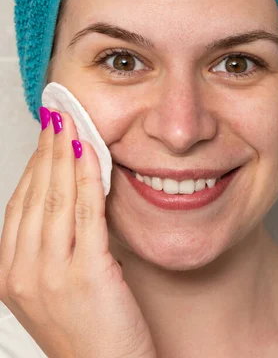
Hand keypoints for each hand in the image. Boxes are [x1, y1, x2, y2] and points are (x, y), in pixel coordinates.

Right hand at [0, 108, 156, 357]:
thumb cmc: (89, 335)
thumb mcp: (56, 288)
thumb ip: (53, 244)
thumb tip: (66, 193)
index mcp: (11, 276)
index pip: (19, 205)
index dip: (33, 164)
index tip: (46, 137)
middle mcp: (24, 274)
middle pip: (35, 195)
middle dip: (48, 149)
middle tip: (59, 117)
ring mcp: (52, 275)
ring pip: (56, 198)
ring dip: (65, 154)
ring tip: (73, 125)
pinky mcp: (87, 274)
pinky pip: (85, 212)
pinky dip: (86, 176)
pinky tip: (90, 153)